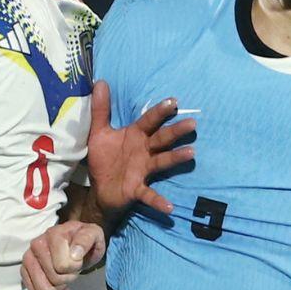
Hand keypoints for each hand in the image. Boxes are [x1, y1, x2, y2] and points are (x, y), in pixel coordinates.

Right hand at [21, 221, 105, 289]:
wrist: (74, 244)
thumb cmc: (84, 240)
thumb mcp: (93, 234)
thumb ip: (86, 240)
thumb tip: (74, 254)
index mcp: (53, 234)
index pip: (62, 266)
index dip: (75, 267)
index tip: (78, 259)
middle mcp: (36, 245)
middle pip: (54, 279)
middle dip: (68, 278)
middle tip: (72, 269)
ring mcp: (28, 259)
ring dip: (59, 288)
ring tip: (64, 276)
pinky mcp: (25, 272)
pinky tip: (58, 288)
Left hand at [88, 80, 195, 213]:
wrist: (99, 188)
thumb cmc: (104, 158)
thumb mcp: (99, 132)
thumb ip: (101, 109)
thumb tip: (101, 82)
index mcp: (136, 135)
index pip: (149, 120)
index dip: (160, 111)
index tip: (173, 101)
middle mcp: (144, 151)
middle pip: (162, 139)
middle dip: (176, 132)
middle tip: (192, 124)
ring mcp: (143, 170)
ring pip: (162, 162)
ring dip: (176, 158)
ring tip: (191, 153)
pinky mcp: (137, 188)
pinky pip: (149, 195)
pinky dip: (159, 201)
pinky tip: (170, 207)